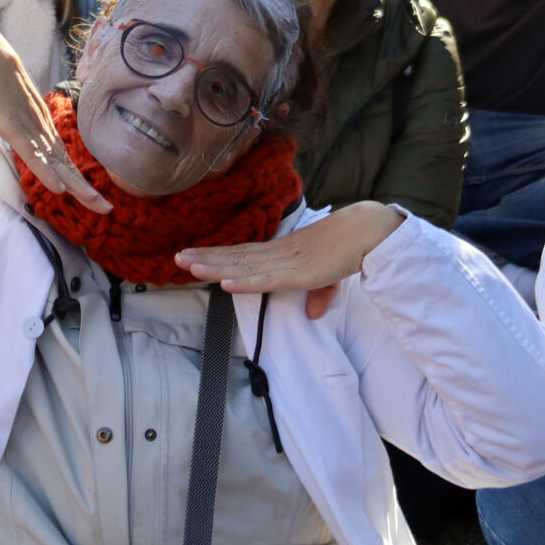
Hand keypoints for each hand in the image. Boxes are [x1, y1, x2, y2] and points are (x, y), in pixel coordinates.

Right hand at [0, 19, 111, 211]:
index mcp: (37, 127)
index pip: (60, 158)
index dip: (74, 178)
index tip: (90, 197)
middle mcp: (40, 128)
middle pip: (66, 164)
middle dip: (85, 188)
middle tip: (106, 209)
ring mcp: (30, 127)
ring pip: (56, 163)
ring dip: (76, 185)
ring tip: (95, 204)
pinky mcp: (15, 126)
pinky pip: (33, 154)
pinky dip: (46, 171)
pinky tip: (59, 188)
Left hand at [178, 203, 403, 316]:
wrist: (368, 231)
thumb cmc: (349, 248)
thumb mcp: (329, 277)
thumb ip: (319, 294)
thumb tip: (313, 313)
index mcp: (283, 251)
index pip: (243, 253)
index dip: (218, 255)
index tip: (194, 256)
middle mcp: (278, 253)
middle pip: (235, 257)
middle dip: (206, 258)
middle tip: (177, 258)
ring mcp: (285, 262)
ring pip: (243, 266)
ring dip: (214, 267)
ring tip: (188, 266)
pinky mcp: (298, 273)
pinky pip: (265, 279)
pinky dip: (244, 281)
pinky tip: (224, 282)